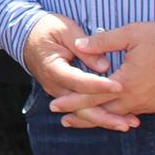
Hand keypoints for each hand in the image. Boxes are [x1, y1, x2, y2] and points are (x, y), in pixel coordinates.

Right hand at [23, 12, 137, 131]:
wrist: (26, 35)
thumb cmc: (48, 28)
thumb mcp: (66, 30)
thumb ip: (84, 47)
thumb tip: (105, 66)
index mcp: (52, 68)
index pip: (78, 81)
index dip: (99, 85)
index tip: (120, 86)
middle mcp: (54, 85)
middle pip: (80, 106)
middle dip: (105, 116)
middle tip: (128, 122)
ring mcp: (58, 92)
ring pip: (82, 112)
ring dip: (105, 120)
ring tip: (127, 125)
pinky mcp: (64, 94)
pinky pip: (81, 108)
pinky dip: (99, 115)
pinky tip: (117, 120)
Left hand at [48, 20, 154, 124]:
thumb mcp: (131, 34)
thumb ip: (103, 41)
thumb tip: (79, 45)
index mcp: (125, 83)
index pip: (92, 97)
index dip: (72, 102)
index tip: (55, 106)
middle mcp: (137, 99)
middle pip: (104, 113)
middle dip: (83, 117)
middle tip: (64, 122)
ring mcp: (151, 104)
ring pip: (121, 115)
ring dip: (103, 117)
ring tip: (88, 120)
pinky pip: (137, 112)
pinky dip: (123, 114)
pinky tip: (117, 113)